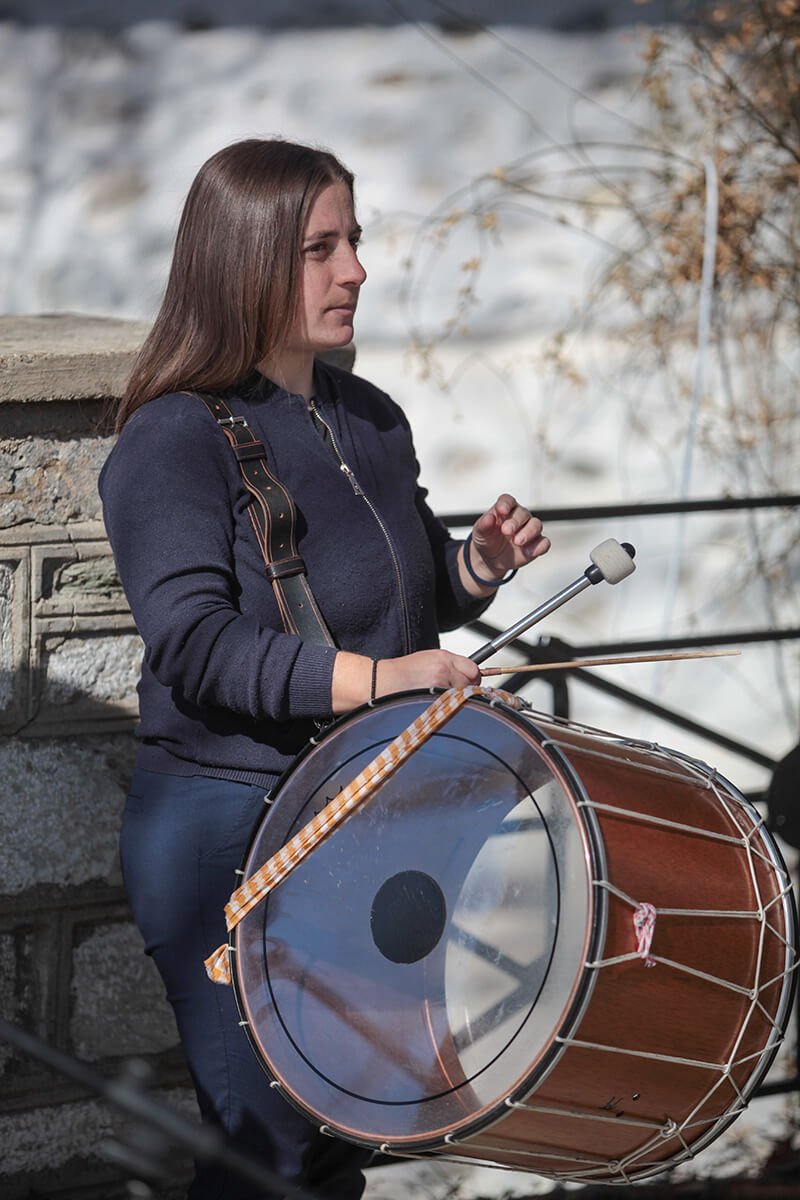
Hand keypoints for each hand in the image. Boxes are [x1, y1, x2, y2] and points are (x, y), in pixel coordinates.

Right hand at [331, 649, 479, 713]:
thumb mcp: (426, 660)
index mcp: (442, 658)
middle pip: (472, 684)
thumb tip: (468, 677)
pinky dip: (447, 712)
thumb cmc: (399, 675)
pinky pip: (451, 710)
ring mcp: (440, 686)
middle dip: (466, 691)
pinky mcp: (434, 701)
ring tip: (437, 701)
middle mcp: (443, 670)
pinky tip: (433, 708)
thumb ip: (449, 666)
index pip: (473, 668)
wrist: (379, 684)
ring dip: (456, 703)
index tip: (467, 683)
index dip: (471, 678)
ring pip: (464, 699)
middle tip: (452, 695)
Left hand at [463, 494, 549, 591]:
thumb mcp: (479, 533)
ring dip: (528, 532)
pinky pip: (544, 543)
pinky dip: (539, 547)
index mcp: (504, 509)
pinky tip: (528, 552)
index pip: (507, 500)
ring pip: (536, 525)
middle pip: (523, 513)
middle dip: (515, 522)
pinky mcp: (536, 544)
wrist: (490, 558)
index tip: (501, 510)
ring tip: (517, 542)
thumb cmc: (486, 539)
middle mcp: (519, 517)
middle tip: (506, 531)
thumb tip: (489, 517)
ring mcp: (529, 530)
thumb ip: (484, 524)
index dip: (506, 504)